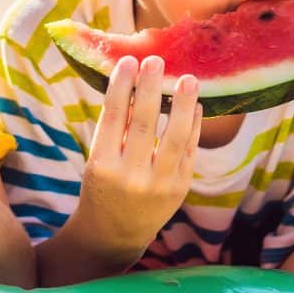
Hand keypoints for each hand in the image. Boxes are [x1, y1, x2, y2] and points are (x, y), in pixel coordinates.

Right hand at [76, 56, 201, 261]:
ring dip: (182, 105)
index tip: (128, 62)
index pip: (112, 118)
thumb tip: (134, 83)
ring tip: (187, 78)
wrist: (116, 232)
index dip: (121, 87)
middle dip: (150, 89)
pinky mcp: (181, 187)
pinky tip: (195, 104)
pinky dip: (193, 125)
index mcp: (103, 166)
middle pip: (143, 124)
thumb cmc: (102, 187)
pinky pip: (189, 150)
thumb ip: (114, 128)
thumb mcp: (98, 160)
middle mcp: (131, 176)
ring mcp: (159, 184)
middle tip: (154, 61)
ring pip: (174, 137)